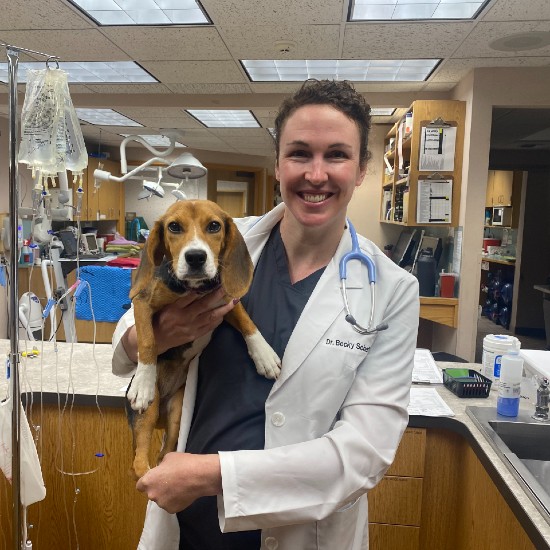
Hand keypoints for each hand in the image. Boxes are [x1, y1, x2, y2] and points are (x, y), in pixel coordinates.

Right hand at [122, 287, 236, 360]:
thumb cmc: (159, 320)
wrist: (156, 340)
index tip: (213, 281)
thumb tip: (193, 288)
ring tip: (233, 302)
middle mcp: (184, 318)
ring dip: (223, 309)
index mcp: (175, 308)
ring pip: (210, 317)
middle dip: (216, 296)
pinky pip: (208, 328)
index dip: (202, 288)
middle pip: (204, 305)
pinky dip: (216, 321)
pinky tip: (223, 315)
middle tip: (226, 288)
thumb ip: (178, 299)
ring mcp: (191, 328)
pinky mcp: (194, 335)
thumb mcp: (165, 307)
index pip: (190, 296)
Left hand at [136, 453, 221, 513]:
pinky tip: (184, 492)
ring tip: (180, 487)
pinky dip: (176, 500)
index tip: (155, 478)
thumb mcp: (169, 457)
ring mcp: (162, 504)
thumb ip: (161, 466)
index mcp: (148, 481)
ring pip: (162, 499)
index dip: (147, 482)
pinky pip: (171, 504)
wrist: (199, 476)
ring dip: (167, 495)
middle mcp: (152, 495)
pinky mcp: (172, 510)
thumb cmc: (182, 463)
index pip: (140, 486)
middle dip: (159, 488)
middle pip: (152, 493)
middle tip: (170, 481)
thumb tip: (162, 469)